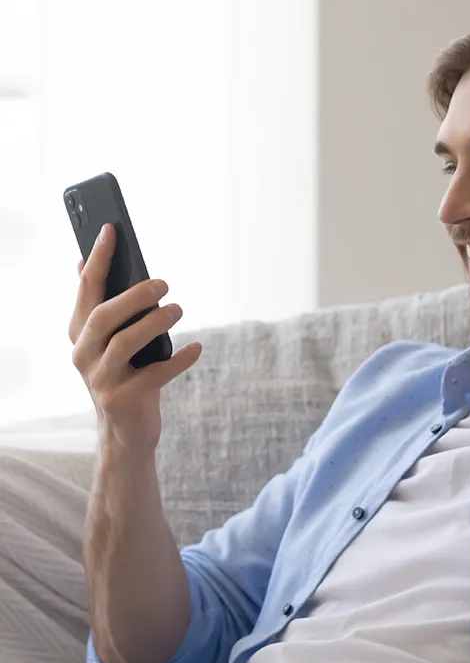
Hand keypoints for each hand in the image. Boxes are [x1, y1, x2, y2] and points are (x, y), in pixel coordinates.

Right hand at [68, 223, 201, 452]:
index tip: (112, 229)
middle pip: (103, 316)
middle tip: (163, 283)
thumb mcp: (109, 342)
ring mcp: (101, 380)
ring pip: (125, 344)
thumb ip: (100, 307)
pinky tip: (197, 348)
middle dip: (133, 296)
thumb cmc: (125, 376)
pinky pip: (155, 375)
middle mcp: (84, 355)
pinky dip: (179, 359)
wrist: (125, 433)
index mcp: (80, 334)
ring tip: (179, 309)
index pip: (85, 289)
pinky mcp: (123, 400)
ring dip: (155, 323)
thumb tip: (82, 263)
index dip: (98, 258)